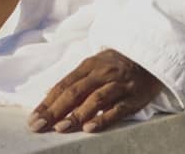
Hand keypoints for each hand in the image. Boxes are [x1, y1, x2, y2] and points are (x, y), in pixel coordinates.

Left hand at [27, 48, 162, 133]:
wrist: (151, 57)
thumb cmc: (117, 64)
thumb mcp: (94, 65)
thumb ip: (74, 80)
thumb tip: (48, 93)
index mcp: (89, 65)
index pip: (64, 85)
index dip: (47, 102)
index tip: (33, 118)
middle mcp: (102, 74)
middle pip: (75, 92)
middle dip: (54, 110)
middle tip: (38, 125)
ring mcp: (118, 85)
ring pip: (95, 99)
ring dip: (76, 114)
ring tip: (60, 127)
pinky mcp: (133, 98)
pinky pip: (117, 109)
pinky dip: (102, 118)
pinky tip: (90, 128)